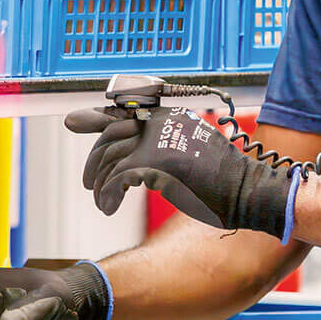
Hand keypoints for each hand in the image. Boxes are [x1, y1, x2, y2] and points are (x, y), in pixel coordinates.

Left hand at [62, 105, 296, 236]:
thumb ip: (165, 148)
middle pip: (111, 135)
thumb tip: (140, 162)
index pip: (124, 112)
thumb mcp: (192, 153)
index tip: (74, 121)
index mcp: (170, 118)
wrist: (246, 191)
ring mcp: (157, 142)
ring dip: (100, 183)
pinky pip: (116, 178)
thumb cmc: (224, 179)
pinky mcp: (155, 164)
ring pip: (110, 157)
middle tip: (89, 182)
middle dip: (94, 161)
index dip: (96, 117)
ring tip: (102, 200)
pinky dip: (107, 195)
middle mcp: (161, 125)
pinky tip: (109, 207)